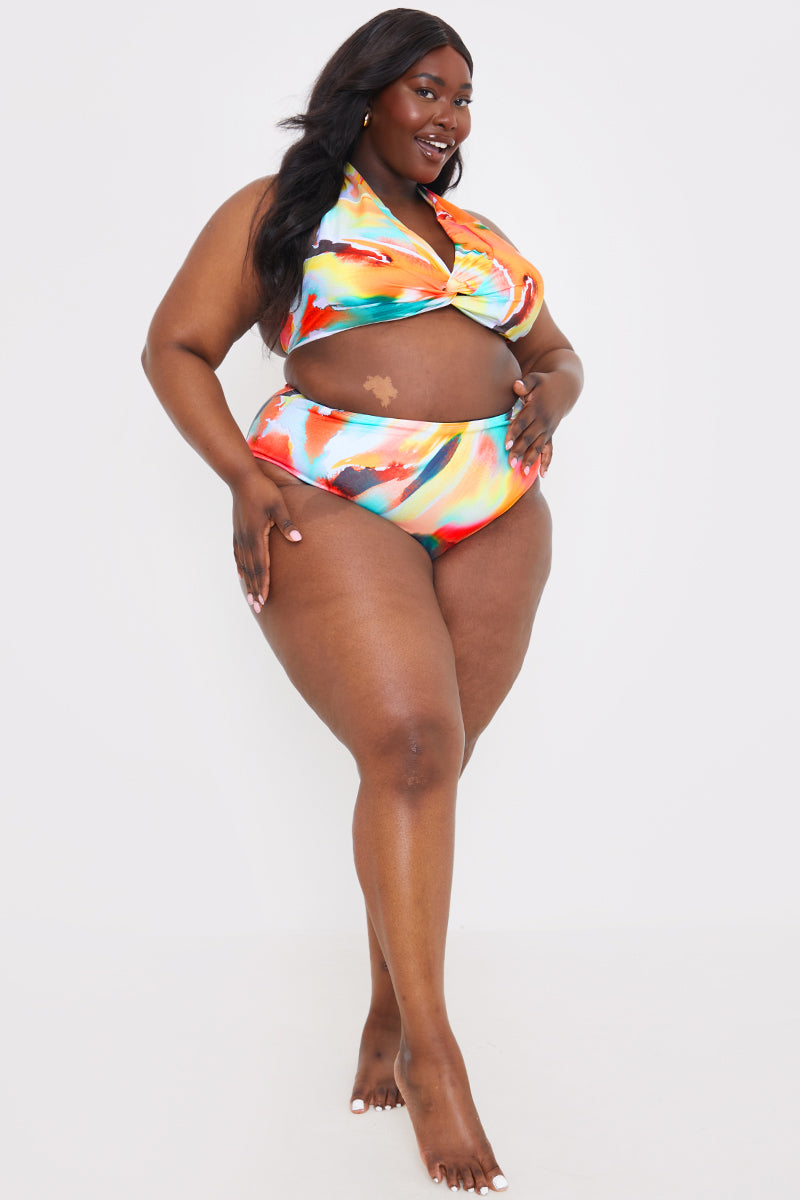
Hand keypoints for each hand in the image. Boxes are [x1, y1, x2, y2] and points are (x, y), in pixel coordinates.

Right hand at [231, 471, 301, 611]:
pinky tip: (241, 575)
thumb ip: (287, 523)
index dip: (263, 583)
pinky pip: (238, 555)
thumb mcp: (279, 505)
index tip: (264, 599)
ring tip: (250, 598)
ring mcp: (240, 536)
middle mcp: (246, 539)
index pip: (261, 565)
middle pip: (251, 570)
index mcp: (257, 535)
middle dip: (255, 589)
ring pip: (244, 565)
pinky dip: (241, 568)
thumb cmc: (263, 490)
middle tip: (258, 607)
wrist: (241, 478)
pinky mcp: (238, 531)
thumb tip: (298, 539)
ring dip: (247, 583)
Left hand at [506, 371, 571, 477]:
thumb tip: (516, 385)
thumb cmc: (544, 384)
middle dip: (520, 451)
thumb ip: (525, 383)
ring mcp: (548, 429)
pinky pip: (550, 450)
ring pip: (538, 447)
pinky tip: (542, 474)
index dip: (514, 433)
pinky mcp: (550, 434)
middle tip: (510, 463)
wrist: (565, 388)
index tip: (506, 444)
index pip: (523, 422)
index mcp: (536, 408)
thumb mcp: (535, 379)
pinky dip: (547, 462)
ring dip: (531, 460)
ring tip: (523, 472)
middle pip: (529, 438)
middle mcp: (543, 421)